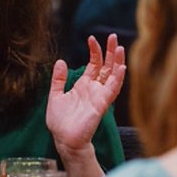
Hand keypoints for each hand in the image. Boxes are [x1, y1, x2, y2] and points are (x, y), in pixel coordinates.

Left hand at [46, 34, 125, 176]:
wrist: (64, 139)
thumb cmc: (60, 121)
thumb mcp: (55, 95)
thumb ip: (58, 79)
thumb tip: (61, 61)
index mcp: (83, 85)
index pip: (93, 64)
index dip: (94, 51)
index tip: (92, 38)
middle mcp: (94, 89)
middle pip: (106, 67)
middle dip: (110, 52)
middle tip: (113, 37)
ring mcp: (99, 96)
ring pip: (112, 75)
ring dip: (117, 62)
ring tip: (120, 47)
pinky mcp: (102, 104)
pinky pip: (112, 90)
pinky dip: (118, 78)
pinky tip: (121, 67)